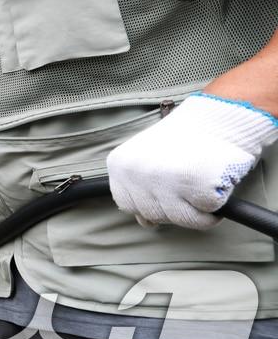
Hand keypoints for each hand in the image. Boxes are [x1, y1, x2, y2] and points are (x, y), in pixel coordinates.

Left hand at [107, 94, 277, 229]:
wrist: (218, 118)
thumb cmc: (185, 138)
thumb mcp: (148, 158)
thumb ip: (140, 188)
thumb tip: (144, 221)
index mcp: (120, 165)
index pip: (127, 204)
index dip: (150, 202)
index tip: (166, 192)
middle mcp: (137, 174)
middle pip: (152, 215)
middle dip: (175, 207)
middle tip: (188, 186)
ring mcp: (166, 182)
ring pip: (181, 219)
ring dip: (197, 210)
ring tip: (202, 186)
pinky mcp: (197, 187)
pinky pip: (207, 213)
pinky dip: (216, 204)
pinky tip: (215, 182)